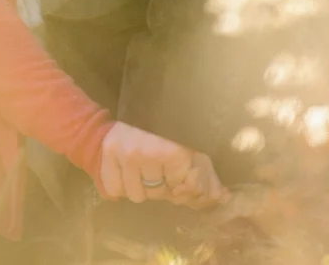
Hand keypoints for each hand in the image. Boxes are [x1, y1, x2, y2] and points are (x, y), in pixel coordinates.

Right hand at [96, 122, 229, 206]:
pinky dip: (119, 188)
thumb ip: (205, 175)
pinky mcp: (105, 163)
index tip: (173, 175)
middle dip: (158, 186)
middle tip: (153, 171)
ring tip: (136, 171)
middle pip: (160, 193)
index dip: (179, 185)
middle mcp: (147, 151)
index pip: (183, 184)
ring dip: (139, 188)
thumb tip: (224, 197)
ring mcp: (124, 158)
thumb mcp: (180, 151)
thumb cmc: (150, 140)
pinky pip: (117, 193)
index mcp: (170, 148)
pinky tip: (121, 173)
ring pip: (138, 197)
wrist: (104, 130)